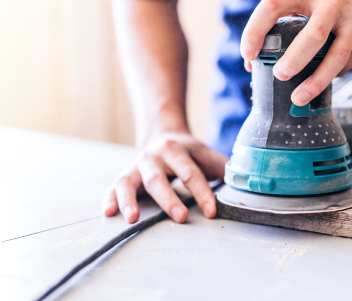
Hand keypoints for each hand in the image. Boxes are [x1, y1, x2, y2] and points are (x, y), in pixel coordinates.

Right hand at [103, 132, 227, 222]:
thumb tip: (242, 179)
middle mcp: (153, 156)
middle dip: (170, 199)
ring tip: (132, 219)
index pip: (191, 172)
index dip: (202, 192)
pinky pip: (113, 187)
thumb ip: (221, 165)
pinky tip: (109, 213)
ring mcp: (136, 165)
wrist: (162, 133)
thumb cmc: (188, 151)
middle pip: (159, 179)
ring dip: (130, 200)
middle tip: (182, 217)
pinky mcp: (124, 174)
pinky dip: (109, 199)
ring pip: (129, 181)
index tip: (211, 212)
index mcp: (176, 148)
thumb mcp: (204, 152)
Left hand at [240, 0, 351, 105]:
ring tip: (298, 97)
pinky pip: (347, 63)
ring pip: (337, 55)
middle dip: (295, 59)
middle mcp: (332, 1)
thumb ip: (279, 23)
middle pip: (315, 34)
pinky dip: (332, 75)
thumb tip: (254, 66)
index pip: (274, 5)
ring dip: (317, 80)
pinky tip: (323, 79)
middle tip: (280, 76)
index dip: (256, 30)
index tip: (247, 54)